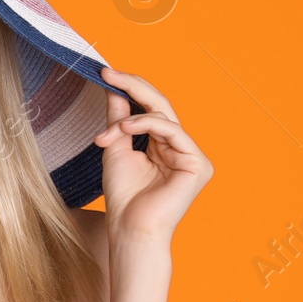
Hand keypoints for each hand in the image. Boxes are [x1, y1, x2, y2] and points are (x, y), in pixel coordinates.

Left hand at [92, 66, 213, 243]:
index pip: (150, 108)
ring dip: (131, 118)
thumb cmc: (123, 196)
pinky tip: (124, 130)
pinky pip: (173, 131)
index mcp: (163, 145)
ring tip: (109, 132)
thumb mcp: (115, 148)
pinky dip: (146, 125)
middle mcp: (180, 147)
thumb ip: (118, 119)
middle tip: (108, 73)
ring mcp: (192, 155)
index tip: (104, 73)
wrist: (129, 228)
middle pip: (161, 105)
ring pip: (164, 116)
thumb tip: (113, 88)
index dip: (130, 88)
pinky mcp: (198, 164)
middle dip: (133, 86)